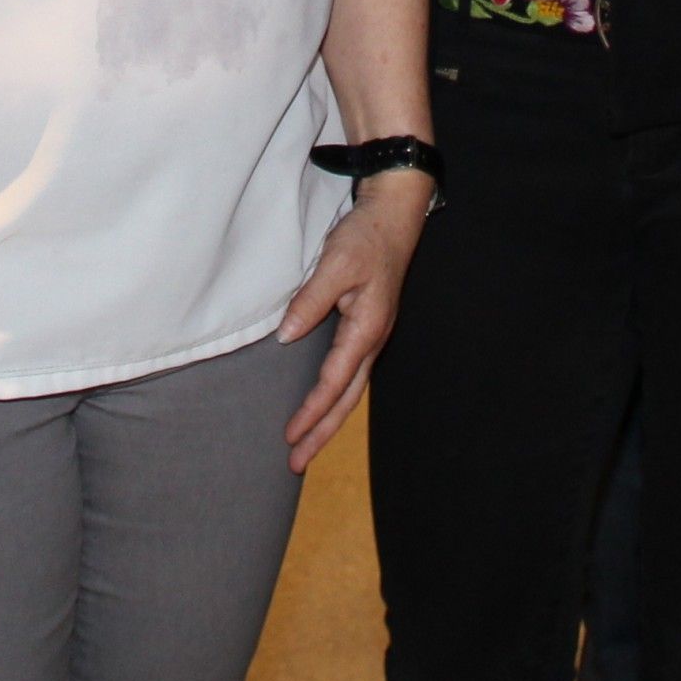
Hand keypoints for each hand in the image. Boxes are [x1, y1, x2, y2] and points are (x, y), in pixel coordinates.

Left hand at [278, 176, 431, 472]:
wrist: (393, 216)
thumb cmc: (366, 237)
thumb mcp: (336, 263)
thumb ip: (311, 300)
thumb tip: (287, 336)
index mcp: (367, 329)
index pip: (334, 382)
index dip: (311, 411)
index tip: (289, 436)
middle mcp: (372, 340)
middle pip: (346, 399)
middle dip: (321, 433)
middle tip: (296, 463)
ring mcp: (371, 336)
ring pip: (349, 391)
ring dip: (328, 420)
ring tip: (305, 445)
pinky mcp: (366, 328)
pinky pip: (349, 374)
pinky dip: (334, 397)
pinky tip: (321, 404)